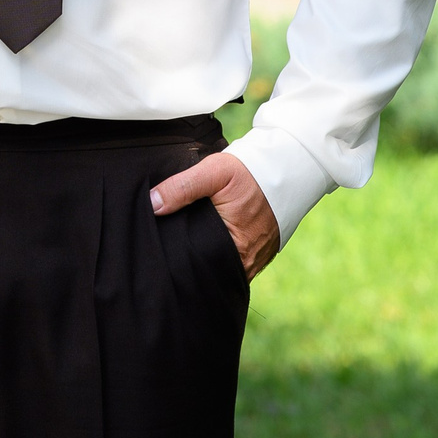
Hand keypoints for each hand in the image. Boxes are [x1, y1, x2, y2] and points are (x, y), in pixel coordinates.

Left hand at [150, 151, 281, 279]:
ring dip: (206, 257)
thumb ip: (181, 188)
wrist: (286, 169)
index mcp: (237, 248)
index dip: (180, 258)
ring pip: (221, 266)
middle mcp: (248, 262)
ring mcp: (256, 261)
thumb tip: (152, 205)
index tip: (162, 249)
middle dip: (191, 260)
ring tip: (185, 245)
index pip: (199, 264)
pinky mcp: (260, 255)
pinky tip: (206, 242)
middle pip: (210, 268)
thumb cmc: (249, 171)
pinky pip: (234, 262)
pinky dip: (220, 254)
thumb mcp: (213, 172)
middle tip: (168, 248)